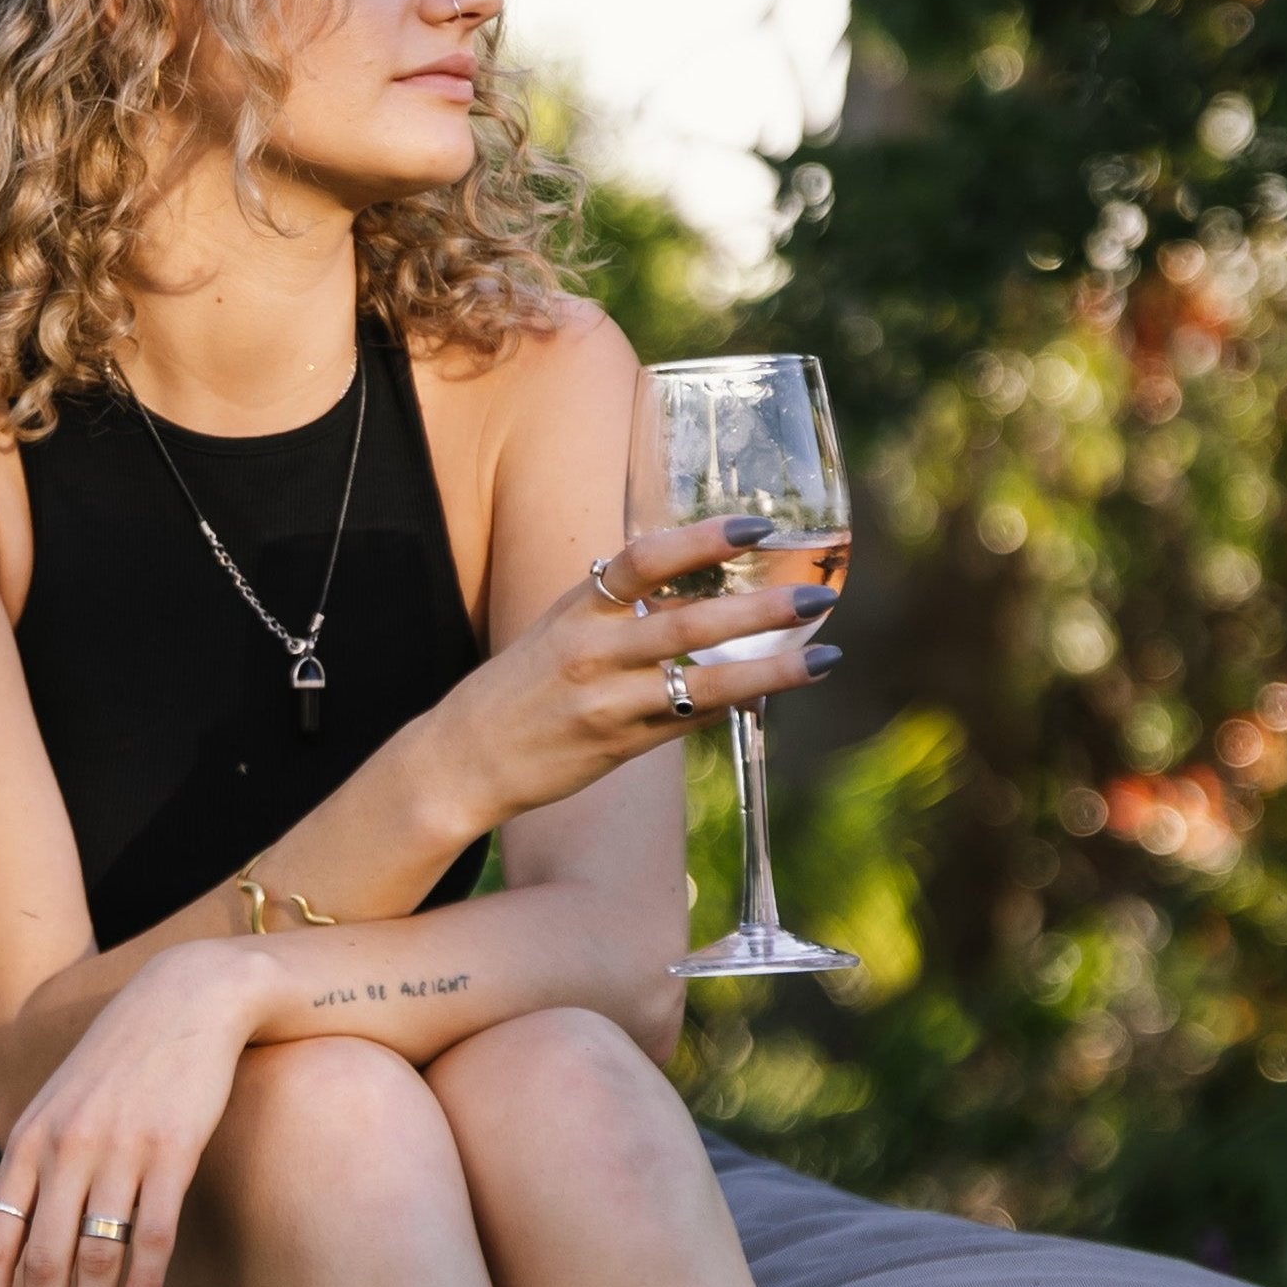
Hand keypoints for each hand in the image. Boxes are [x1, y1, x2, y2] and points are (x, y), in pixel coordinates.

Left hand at [0, 945, 259, 1286]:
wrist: (186, 999)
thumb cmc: (117, 1068)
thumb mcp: (52, 1113)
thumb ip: (20, 1179)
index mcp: (26, 1145)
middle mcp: (64, 1150)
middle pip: (39, 1265)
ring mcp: (118, 1149)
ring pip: (95, 1259)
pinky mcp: (173, 1148)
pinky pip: (153, 1232)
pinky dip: (142, 1285)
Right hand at [422, 518, 836, 832]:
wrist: (461, 761)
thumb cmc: (517, 689)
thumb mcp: (558, 631)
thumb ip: (621, 612)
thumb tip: (694, 596)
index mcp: (576, 610)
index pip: (643, 561)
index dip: (702, 540)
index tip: (756, 526)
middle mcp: (591, 652)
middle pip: (687, 623)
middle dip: (759, 610)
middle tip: (815, 594)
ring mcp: (607, 703)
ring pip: (703, 683)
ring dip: (771, 669)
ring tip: (826, 657)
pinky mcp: (618, 747)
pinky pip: (690, 721)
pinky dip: (734, 705)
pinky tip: (770, 692)